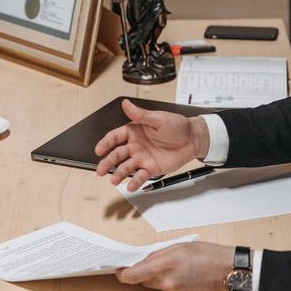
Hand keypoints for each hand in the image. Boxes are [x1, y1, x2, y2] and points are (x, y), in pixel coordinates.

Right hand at [95, 99, 209, 189]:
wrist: (192, 139)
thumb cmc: (177, 126)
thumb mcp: (159, 118)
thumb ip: (141, 114)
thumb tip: (126, 103)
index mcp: (134, 131)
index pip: (115, 137)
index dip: (106, 143)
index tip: (99, 150)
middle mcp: (135, 146)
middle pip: (117, 154)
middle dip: (108, 162)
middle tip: (100, 169)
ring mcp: (142, 158)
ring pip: (126, 167)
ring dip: (119, 173)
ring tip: (114, 180)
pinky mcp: (151, 168)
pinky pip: (140, 176)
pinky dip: (135, 182)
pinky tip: (130, 186)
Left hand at [116, 242, 234, 290]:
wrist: (230, 271)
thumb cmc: (209, 255)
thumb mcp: (181, 246)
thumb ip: (159, 255)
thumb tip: (143, 262)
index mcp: (164, 263)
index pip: (132, 275)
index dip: (123, 274)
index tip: (120, 272)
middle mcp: (167, 281)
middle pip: (144, 281)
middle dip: (148, 275)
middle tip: (163, 266)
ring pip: (159, 288)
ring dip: (165, 282)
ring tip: (184, 272)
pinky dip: (176, 290)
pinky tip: (190, 282)